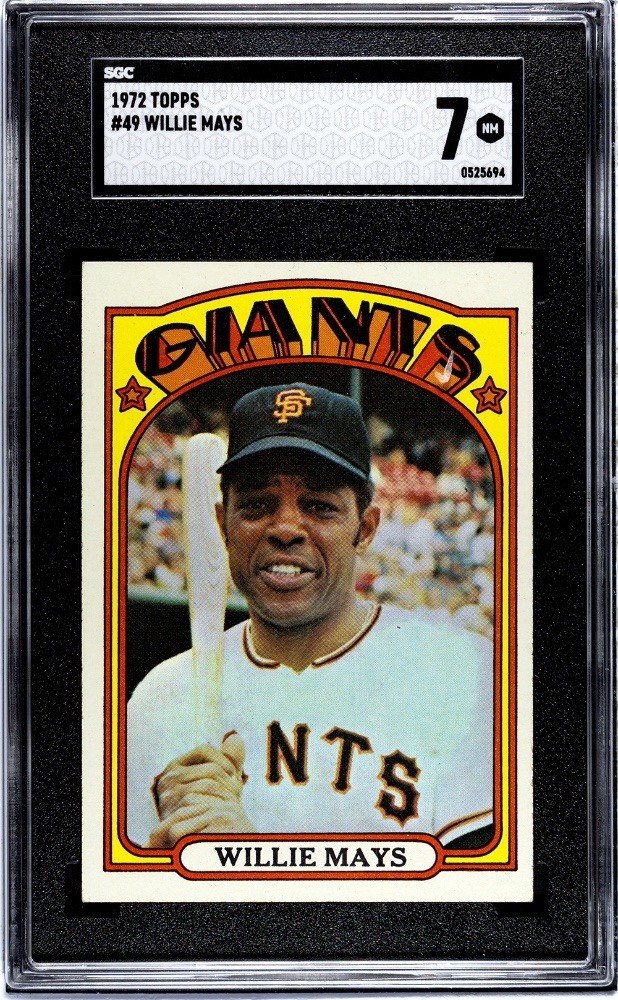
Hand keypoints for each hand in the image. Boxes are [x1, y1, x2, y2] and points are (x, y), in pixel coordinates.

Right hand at [147, 733, 253, 847]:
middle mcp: (168, 780)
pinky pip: (205, 802)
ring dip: (225, 796)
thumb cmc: (210, 807)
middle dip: (228, 782)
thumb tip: (236, 738)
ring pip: (209, 784)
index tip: (233, 776)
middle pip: (210, 769)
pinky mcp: (174, 816)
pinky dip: (218, 807)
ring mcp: (170, 798)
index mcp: (175, 767)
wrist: (200, 841)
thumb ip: (228, 760)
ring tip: (225, 807)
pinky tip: (218, 814)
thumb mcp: (219, 781)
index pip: (204, 749)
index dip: (224, 761)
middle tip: (231, 798)